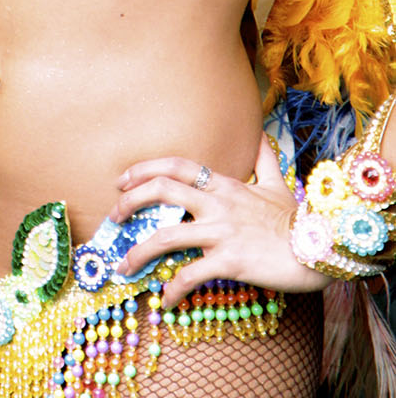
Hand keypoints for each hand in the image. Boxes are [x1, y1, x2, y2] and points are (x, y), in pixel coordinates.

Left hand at [114, 135, 321, 302]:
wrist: (319, 248)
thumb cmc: (295, 218)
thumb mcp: (276, 182)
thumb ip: (262, 158)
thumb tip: (260, 132)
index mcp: (223, 184)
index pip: (175, 166)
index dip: (144, 170)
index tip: (122, 181)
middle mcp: (216, 204)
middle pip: (162, 191)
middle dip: (130, 201)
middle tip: (113, 215)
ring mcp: (221, 232)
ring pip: (167, 236)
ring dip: (139, 252)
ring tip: (123, 265)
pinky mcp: (229, 261)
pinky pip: (191, 275)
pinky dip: (172, 289)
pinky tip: (164, 300)